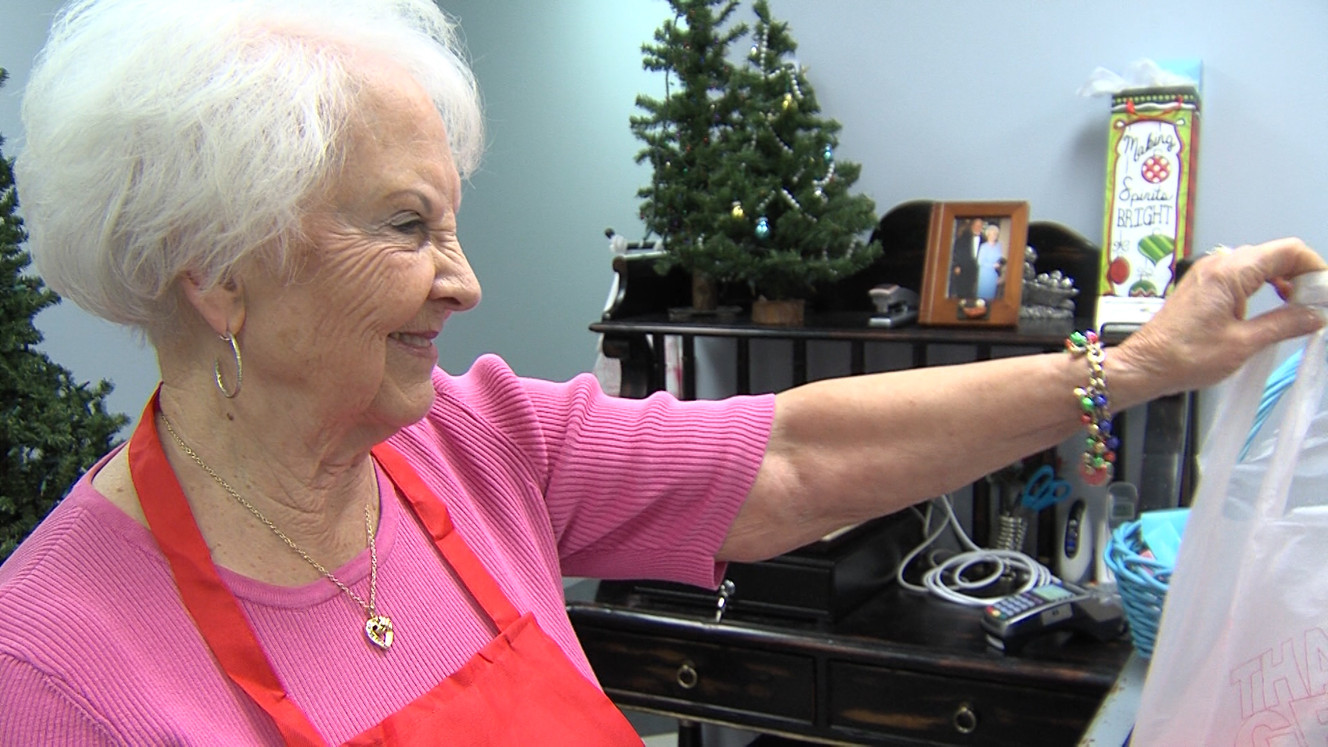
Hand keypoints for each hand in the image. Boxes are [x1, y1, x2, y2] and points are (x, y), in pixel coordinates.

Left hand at [1115, 238, 1326, 396]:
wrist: (1145, 365)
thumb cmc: (1186, 357)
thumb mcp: (1244, 343)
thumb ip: (1285, 324)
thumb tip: (1316, 316)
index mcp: (1230, 272)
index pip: (1287, 251)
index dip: (1314, 267)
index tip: (1324, 293)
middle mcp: (1218, 264)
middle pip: (1274, 254)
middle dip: (1301, 274)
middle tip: (1315, 305)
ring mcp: (1208, 273)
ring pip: (1258, 264)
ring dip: (1283, 280)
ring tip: (1298, 309)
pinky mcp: (1202, 285)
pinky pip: (1241, 275)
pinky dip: (1262, 285)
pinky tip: (1271, 307)